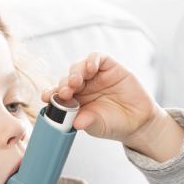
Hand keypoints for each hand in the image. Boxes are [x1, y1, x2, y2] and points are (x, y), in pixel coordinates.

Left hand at [41, 52, 164, 145]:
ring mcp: (94, 77)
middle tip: (65, 92)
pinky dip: (91, 60)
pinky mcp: (109, 67)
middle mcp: (81, 87)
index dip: (50, 93)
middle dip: (63, 84)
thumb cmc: (112, 124)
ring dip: (75, 72)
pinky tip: (90, 67)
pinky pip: (97, 58)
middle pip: (66, 80)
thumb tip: (76, 122)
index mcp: (73, 101)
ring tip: (76, 81)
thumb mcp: (97, 125)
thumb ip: (86, 122)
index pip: (57, 94)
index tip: (46, 97)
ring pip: (78, 67)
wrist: (137, 122)